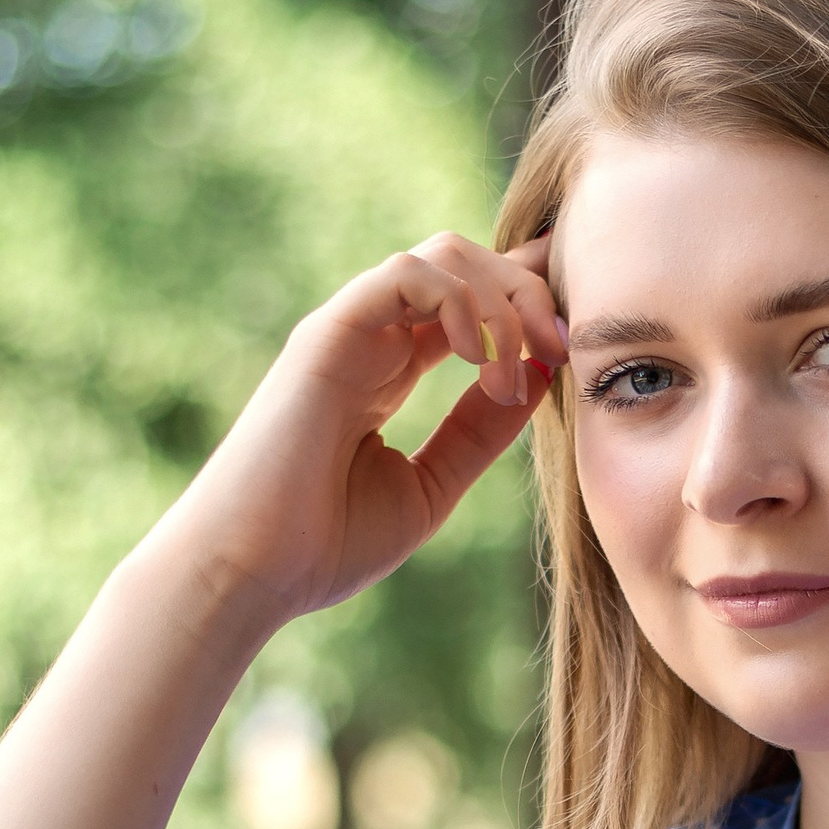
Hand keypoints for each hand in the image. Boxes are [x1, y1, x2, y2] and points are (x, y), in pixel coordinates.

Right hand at [164, 231, 567, 627]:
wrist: (250, 572)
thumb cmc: (325, 545)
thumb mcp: (430, 486)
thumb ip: (479, 433)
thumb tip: (540, 374)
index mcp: (390, 371)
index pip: (468, 304)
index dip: (526, 300)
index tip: (577, 331)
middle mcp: (370, 338)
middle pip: (467, 264)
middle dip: (530, 294)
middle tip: (564, 348)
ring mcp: (347, 329)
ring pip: (444, 255)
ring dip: (503, 299)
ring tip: (520, 365)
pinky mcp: (328, 332)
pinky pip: (408, 274)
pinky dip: (460, 302)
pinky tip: (479, 360)